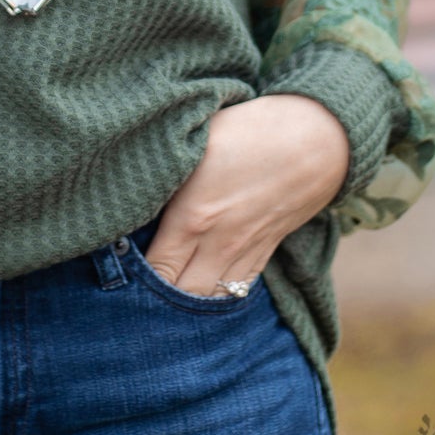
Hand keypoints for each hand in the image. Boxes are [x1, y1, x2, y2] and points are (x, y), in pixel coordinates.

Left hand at [144, 94, 350, 295]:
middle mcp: (218, 243)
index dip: (133, 277)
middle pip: (181, 295)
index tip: (117, 270)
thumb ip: (165, 169)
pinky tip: (202, 291)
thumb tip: (134, 187)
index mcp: (194, 216)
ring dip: (187, 304)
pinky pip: (238, 290)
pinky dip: (218, 296)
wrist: (316, 139)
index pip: (156, 269)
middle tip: (134, 291)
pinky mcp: (265, 252)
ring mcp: (244, 252)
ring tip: (164, 301)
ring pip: (211, 299)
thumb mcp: (196, 140)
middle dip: (156, 299)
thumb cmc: (249, 130)